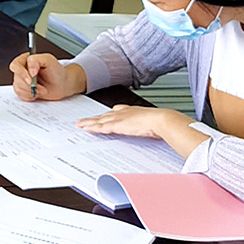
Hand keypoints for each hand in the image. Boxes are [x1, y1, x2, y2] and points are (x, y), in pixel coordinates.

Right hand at [9, 53, 84, 100]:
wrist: (62, 85)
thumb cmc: (57, 72)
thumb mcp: (49, 60)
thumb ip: (36, 60)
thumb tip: (29, 69)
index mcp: (26, 59)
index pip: (16, 65)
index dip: (22, 74)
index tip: (31, 80)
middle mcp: (22, 69)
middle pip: (17, 79)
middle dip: (30, 86)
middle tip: (42, 88)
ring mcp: (21, 80)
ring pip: (18, 88)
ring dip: (32, 92)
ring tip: (42, 90)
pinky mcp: (23, 90)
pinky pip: (20, 95)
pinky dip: (30, 97)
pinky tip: (38, 93)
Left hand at [77, 104, 192, 144]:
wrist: (163, 120)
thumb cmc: (162, 122)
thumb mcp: (153, 124)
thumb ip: (149, 127)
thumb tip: (155, 133)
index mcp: (132, 111)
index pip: (115, 112)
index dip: (107, 115)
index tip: (101, 116)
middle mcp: (123, 113)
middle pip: (104, 116)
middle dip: (94, 118)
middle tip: (83, 120)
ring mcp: (119, 118)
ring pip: (99, 120)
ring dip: (89, 123)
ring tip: (80, 125)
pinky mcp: (117, 125)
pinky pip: (101, 127)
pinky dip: (93, 127)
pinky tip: (86, 129)